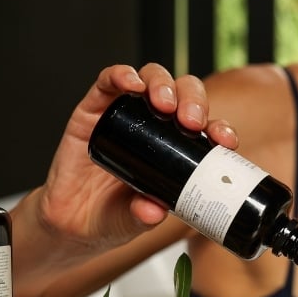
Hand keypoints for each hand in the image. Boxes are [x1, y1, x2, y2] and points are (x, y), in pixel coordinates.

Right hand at [35, 63, 238, 249]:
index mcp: (179, 150)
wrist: (72, 220)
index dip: (220, 129)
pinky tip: (131, 84)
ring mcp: (126, 114)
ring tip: (165, 104)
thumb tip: (155, 210)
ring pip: (153, 80)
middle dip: (194, 100)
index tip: (225, 141)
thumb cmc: (113, 216)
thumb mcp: (135, 221)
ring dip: (163, 85)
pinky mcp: (94, 108)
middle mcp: (157, 127)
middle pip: (184, 95)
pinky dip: (122, 75)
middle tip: (191, 121)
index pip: (207, 129)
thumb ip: (144, 216)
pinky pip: (109, 81)